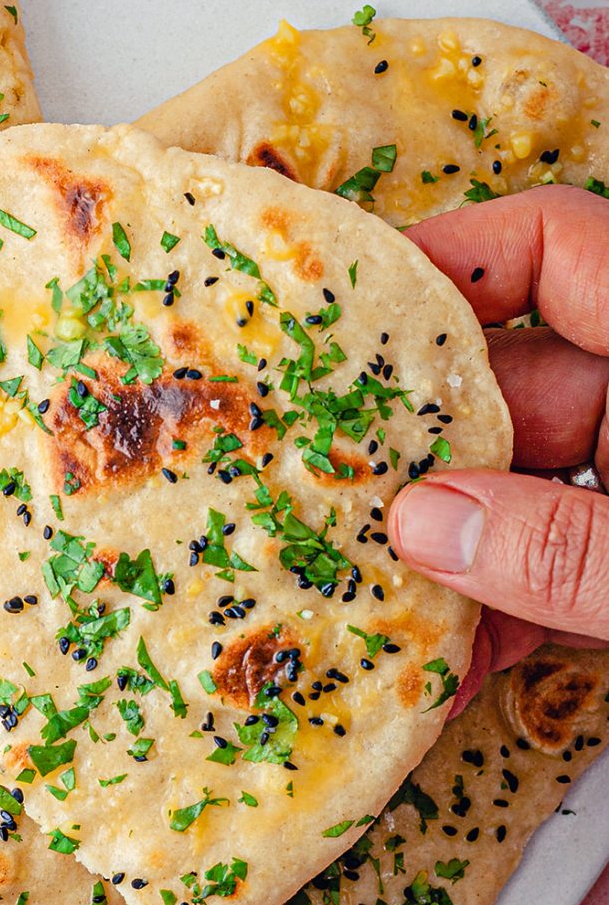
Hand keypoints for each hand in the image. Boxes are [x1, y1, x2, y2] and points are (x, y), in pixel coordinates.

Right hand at [388, 184, 608, 706]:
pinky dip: (514, 603)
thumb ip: (572, 552)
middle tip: (331, 494)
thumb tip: (427, 526)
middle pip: (521, 383)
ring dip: (454, 548)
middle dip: (423, 449)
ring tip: (375, 597)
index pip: (557, 250)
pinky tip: (459, 654)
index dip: (445, 260)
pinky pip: (569, 559)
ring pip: (533, 487)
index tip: (350, 311)